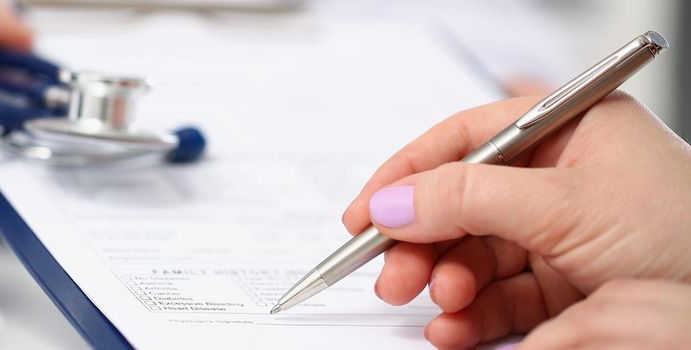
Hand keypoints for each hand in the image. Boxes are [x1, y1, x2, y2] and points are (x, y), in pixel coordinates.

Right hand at [340, 92, 690, 348]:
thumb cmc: (685, 232)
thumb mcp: (567, 205)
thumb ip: (469, 198)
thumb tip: (392, 202)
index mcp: (568, 129)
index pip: (465, 139)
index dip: (408, 174)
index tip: (364, 213)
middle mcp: (560, 175)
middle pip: (461, 202)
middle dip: (422, 241)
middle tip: (390, 275)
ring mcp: (561, 232)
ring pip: (474, 253)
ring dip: (445, 282)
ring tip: (434, 305)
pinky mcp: (565, 283)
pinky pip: (500, 295)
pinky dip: (471, 314)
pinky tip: (454, 327)